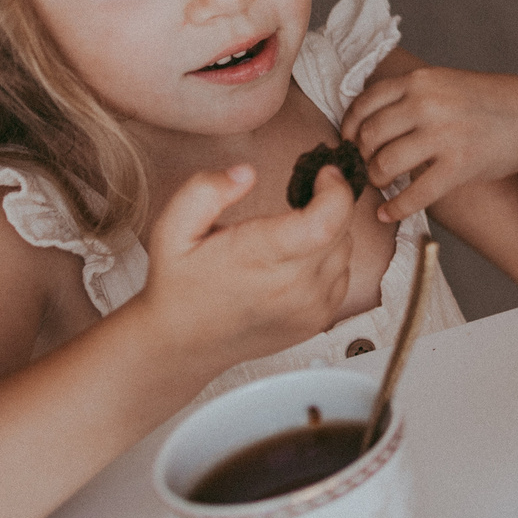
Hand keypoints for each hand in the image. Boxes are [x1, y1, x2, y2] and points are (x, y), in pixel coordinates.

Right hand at [138, 165, 354, 368]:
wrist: (180, 343)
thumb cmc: (178, 284)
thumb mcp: (172, 230)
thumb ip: (205, 191)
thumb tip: (246, 173)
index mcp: (259, 258)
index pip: (327, 222)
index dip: (336, 190)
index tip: (324, 174)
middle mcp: (292, 286)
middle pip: (342, 230)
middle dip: (330, 205)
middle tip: (303, 199)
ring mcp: (309, 308)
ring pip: (345, 252)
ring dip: (330, 234)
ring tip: (293, 234)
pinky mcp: (317, 320)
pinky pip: (343, 276)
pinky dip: (328, 261)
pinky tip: (296, 262)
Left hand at [344, 67, 517, 222]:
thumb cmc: (486, 104)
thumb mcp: (445, 83)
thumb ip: (409, 95)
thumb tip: (363, 121)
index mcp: (421, 80)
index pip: (364, 103)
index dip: (350, 127)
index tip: (350, 142)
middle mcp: (428, 103)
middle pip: (369, 136)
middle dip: (362, 156)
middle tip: (368, 166)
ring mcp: (444, 134)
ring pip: (384, 165)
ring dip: (376, 180)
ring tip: (382, 184)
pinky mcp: (459, 165)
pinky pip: (414, 194)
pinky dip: (395, 208)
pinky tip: (388, 213)